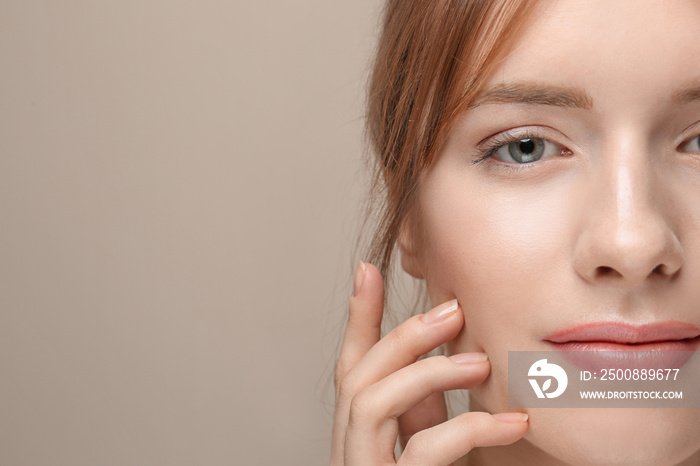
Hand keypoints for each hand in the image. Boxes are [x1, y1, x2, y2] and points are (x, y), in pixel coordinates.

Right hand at [330, 262, 527, 464]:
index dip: (358, 319)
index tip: (369, 269)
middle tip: (454, 311)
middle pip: (356, 379)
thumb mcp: (427, 444)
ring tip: (482, 363)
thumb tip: (439, 347)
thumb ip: (421, 405)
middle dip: (403, 337)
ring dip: (429, 372)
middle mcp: (350, 451)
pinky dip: (469, 428)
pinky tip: (514, 422)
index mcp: (359, 435)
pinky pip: (422, 450)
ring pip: (372, 404)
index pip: (350, 370)